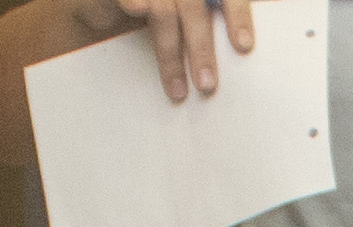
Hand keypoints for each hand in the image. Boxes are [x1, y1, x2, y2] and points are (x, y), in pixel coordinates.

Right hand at [81, 0, 251, 99]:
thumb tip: (233, 69)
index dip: (238, 14)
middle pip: (194, 8)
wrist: (109, 8)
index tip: (244, 46)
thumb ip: (208, 34)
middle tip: (207, 85)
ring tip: (178, 91)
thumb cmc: (157, 22)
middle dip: (202, 48)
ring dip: (171, 54)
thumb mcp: (189, 28)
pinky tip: (137, 9)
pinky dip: (135, 3)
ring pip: (164, 12)